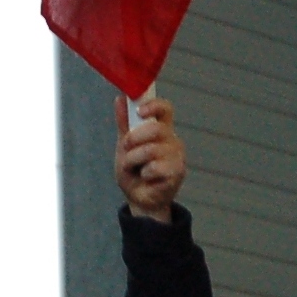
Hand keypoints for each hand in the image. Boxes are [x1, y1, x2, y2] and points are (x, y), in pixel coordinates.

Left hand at [115, 95, 184, 219]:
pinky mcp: (177, 172)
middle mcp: (172, 140)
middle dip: (134, 139)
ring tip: (134, 167)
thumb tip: (119, 99)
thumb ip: (124, 124)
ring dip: (133, 160)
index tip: (139, 111)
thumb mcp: (124, 145)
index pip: (165, 109)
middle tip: (126, 148)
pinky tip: (146, 178)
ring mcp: (177, 156)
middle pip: (155, 128)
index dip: (153, 106)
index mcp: (161, 129)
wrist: (137, 197)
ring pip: (151, 150)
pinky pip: (154, 167)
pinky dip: (144, 173)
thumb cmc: (133, 171)